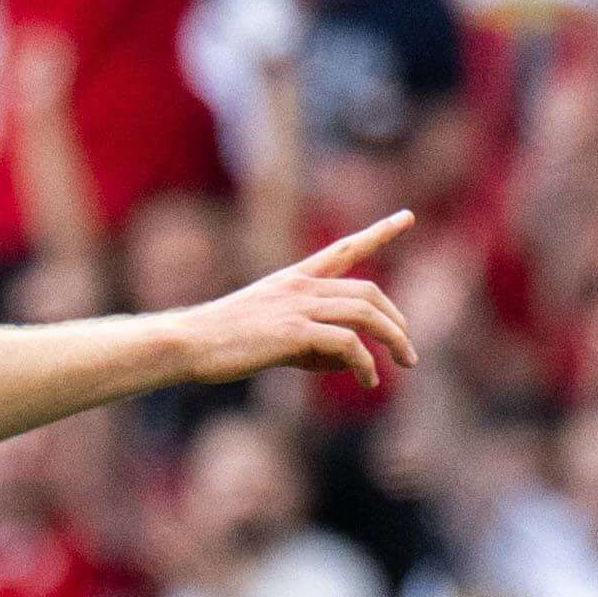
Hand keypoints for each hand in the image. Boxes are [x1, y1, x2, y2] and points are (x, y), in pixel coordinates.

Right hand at [171, 213, 420, 390]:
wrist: (189, 343)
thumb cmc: (225, 341)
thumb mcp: (275, 334)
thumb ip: (315, 343)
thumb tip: (351, 360)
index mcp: (294, 278)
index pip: (345, 249)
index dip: (380, 232)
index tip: (407, 216)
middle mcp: (301, 286)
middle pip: (368, 292)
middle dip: (396, 320)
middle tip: (407, 348)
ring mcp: (298, 306)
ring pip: (365, 314)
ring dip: (393, 339)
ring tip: (406, 362)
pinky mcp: (294, 332)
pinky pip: (347, 343)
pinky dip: (365, 363)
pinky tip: (368, 380)